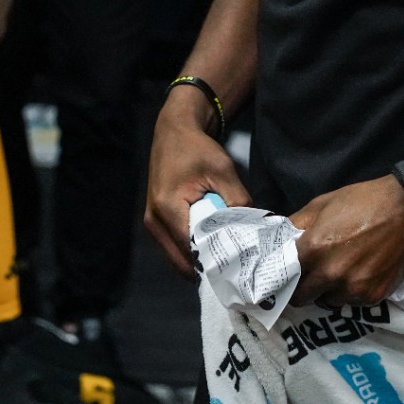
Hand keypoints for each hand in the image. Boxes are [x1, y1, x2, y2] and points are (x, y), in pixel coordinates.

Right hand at [146, 87, 249, 272]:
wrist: (174, 132)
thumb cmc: (196, 148)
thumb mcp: (223, 170)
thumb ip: (238, 201)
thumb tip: (252, 231)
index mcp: (168, 208)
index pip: (191, 250)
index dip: (214, 263)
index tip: (237, 270)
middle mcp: (154, 221)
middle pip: (181, 262)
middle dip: (207, 268)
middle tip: (234, 271)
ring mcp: (152, 223)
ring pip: (176, 258)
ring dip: (199, 262)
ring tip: (225, 261)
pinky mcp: (156, 222)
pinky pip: (174, 247)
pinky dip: (191, 252)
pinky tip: (212, 248)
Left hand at [289, 175, 403, 306]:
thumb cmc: (362, 201)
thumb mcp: (322, 204)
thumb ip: (297, 223)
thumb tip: (278, 239)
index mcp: (314, 249)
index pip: (286, 277)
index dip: (285, 275)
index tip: (289, 274)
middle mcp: (331, 274)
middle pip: (302, 298)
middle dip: (303, 289)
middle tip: (311, 277)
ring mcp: (354, 288)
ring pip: (328, 302)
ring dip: (328, 292)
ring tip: (340, 273)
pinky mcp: (374, 296)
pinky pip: (353, 302)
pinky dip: (352, 293)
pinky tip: (359, 274)